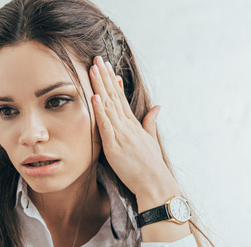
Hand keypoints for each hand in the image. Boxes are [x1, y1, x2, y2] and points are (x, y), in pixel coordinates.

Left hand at [89, 55, 178, 202]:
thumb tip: (156, 107)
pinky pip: (106, 125)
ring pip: (109, 106)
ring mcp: (121, 135)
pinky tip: (94, 97)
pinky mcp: (115, 146)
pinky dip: (100, 111)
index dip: (112, 81)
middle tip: (97, 59)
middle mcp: (127, 126)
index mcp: (133, 124)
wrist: (155, 184)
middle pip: (114, 96)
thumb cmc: (151, 166)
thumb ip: (150, 123)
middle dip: (105, 77)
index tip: (106, 66)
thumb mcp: (151, 141)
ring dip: (100, 87)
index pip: (120, 98)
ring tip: (94, 70)